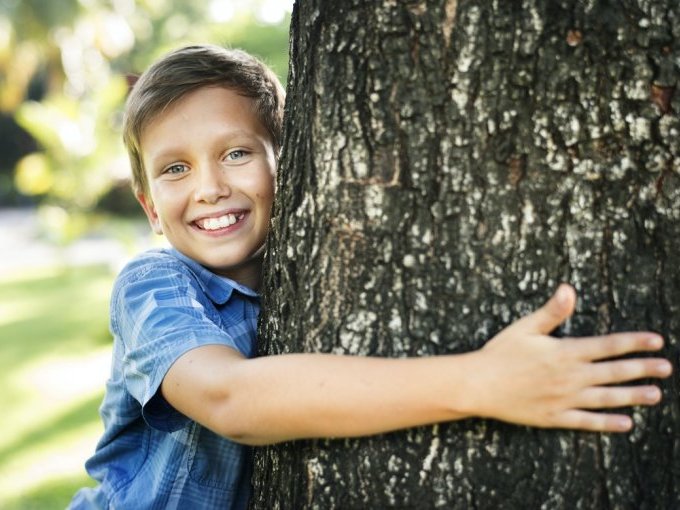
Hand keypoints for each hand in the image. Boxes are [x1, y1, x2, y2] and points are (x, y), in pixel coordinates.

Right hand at [470, 284, 671, 431]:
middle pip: (614, 372)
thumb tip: (569, 289)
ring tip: (655, 395)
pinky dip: (607, 423)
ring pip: (607, 398)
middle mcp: (571, 377)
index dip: (634, 342)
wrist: (479, 384)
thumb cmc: (500, 353)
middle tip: (666, 368)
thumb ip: (551, 311)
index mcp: (565, 352)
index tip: (657, 341)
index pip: (608, 345)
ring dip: (633, 396)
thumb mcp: (525, 327)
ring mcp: (564, 399)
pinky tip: (626, 423)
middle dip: (643, 369)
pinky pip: (587, 422)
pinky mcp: (555, 417)